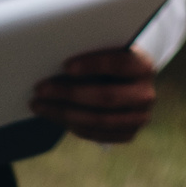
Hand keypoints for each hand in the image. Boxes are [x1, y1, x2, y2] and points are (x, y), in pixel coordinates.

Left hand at [30, 47, 157, 142]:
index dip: (93, 65)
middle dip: (69, 93)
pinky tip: (54, 115)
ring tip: (39, 104)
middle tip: (41, 89)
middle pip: (106, 97)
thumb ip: (92, 56)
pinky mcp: (128, 134)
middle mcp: (146, 94)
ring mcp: (139, 118)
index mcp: (144, 66)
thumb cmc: (110, 61)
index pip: (120, 64)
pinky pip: (95, 134)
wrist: (129, 82)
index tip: (65, 65)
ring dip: (63, 113)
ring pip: (98, 120)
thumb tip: (55, 62)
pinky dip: (71, 125)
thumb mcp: (108, 52)